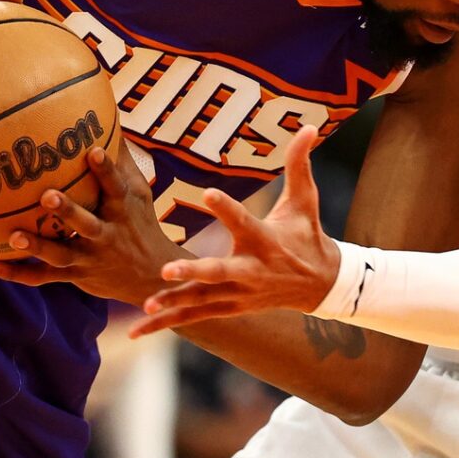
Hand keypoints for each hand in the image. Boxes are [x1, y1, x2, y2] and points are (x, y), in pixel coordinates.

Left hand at [0, 143, 185, 306]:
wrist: (150, 276)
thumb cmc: (138, 222)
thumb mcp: (138, 192)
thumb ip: (121, 158)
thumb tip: (107, 115)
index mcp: (122, 210)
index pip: (115, 188)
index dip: (106, 170)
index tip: (94, 150)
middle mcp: (106, 235)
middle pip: (86, 224)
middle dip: (68, 211)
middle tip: (47, 195)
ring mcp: (89, 258)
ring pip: (61, 255)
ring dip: (37, 247)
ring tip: (13, 237)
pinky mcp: (74, 276)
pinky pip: (42, 277)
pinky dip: (17, 273)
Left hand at [132, 126, 339, 336]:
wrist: (320, 285)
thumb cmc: (306, 235)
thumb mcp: (305, 200)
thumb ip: (299, 164)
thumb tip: (310, 126)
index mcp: (265, 240)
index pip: (244, 221)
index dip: (227, 208)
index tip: (208, 194)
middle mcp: (251, 270)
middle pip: (220, 272)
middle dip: (194, 272)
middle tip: (167, 269)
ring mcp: (239, 294)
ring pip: (203, 300)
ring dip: (175, 303)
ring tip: (147, 304)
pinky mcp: (228, 307)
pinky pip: (195, 317)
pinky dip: (168, 324)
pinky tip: (138, 331)